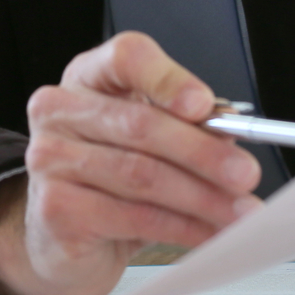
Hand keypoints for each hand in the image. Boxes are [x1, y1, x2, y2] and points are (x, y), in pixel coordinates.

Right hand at [0, 32, 263, 294]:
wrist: (62, 236)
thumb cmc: (107, 178)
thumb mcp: (147, 140)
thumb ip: (185, 124)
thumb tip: (229, 127)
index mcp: (87, 76)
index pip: (126, 58)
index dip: (168, 79)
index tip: (205, 105)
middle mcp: (60, 110)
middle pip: (140, 123)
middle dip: (202, 151)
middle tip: (245, 173)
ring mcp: (50, 159)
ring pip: (142, 174)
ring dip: (201, 197)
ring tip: (238, 210)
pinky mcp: (56, 208)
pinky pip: (133, 216)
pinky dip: (181, 227)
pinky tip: (207, 232)